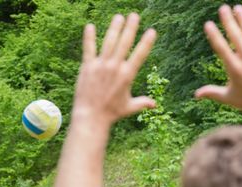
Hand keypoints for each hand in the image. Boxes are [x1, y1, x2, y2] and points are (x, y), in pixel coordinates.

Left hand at [72, 13, 156, 127]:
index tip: (152, 31)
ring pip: (109, 42)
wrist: (91, 116)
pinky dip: (89, 37)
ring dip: (114, 28)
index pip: (140, 55)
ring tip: (118, 17)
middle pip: (124, 43)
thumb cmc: (111, 113)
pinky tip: (89, 26)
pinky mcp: (87, 67)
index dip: (146, 42)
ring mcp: (100, 66)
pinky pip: (88, 49)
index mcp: (127, 75)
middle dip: (130, 28)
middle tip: (134, 15)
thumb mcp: (129, 107)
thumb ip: (142, 103)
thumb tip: (154, 105)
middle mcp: (115, 67)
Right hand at [195, 5, 241, 113]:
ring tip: (238, 8)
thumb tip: (196, 95)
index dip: (214, 35)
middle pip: (236, 36)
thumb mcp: (227, 98)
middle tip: (223, 8)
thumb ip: (211, 93)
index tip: (208, 24)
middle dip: (228, 21)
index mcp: (234, 69)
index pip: (221, 48)